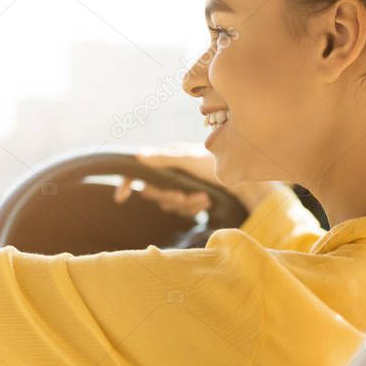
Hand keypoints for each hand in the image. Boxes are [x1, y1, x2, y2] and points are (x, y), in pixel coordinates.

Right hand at [113, 143, 285, 216]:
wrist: (245, 179)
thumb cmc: (217, 163)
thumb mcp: (189, 159)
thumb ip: (163, 159)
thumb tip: (136, 156)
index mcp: (168, 158)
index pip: (140, 171)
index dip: (127, 183)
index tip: (120, 198)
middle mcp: (172, 172)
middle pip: (154, 192)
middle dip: (168, 197)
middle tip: (183, 195)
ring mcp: (182, 185)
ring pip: (169, 204)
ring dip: (185, 204)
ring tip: (202, 198)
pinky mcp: (192, 198)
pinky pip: (182, 210)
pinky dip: (193, 208)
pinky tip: (206, 202)